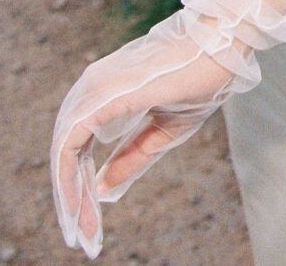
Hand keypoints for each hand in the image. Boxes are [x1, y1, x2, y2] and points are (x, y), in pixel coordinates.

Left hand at [50, 14, 245, 258]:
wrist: (221, 49)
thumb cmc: (198, 79)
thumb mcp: (164, 130)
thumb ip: (132, 156)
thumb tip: (102, 189)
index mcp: (105, 92)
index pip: (81, 143)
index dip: (81, 182)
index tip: (89, 220)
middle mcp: (91, 87)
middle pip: (67, 150)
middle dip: (71, 196)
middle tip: (81, 236)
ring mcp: (93, 89)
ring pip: (63, 150)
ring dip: (68, 194)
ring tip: (79, 230)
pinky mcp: (102, 97)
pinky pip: (71, 144)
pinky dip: (69, 178)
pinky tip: (78, 205)